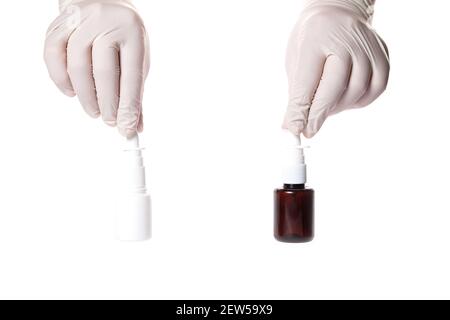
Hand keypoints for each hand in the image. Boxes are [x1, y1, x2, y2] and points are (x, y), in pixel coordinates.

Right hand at [44, 0, 149, 137]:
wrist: (103, 2)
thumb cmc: (124, 36)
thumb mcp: (137, 59)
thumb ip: (135, 92)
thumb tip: (133, 126)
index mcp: (133, 32)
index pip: (131, 75)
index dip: (128, 106)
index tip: (126, 128)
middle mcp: (107, 23)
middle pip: (103, 72)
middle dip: (107, 104)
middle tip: (110, 122)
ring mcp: (81, 20)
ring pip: (76, 65)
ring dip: (85, 96)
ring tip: (94, 111)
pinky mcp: (59, 23)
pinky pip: (53, 54)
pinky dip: (60, 78)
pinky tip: (71, 92)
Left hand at [283, 0, 389, 137]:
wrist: (338, 12)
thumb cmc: (312, 40)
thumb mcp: (296, 61)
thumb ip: (297, 94)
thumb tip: (292, 127)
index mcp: (316, 38)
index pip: (307, 81)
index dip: (302, 110)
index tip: (296, 131)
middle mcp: (346, 40)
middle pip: (335, 88)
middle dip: (320, 114)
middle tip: (309, 126)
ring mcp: (368, 48)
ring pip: (356, 93)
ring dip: (338, 107)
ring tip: (325, 104)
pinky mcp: (383, 57)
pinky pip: (374, 90)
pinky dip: (358, 101)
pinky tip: (345, 97)